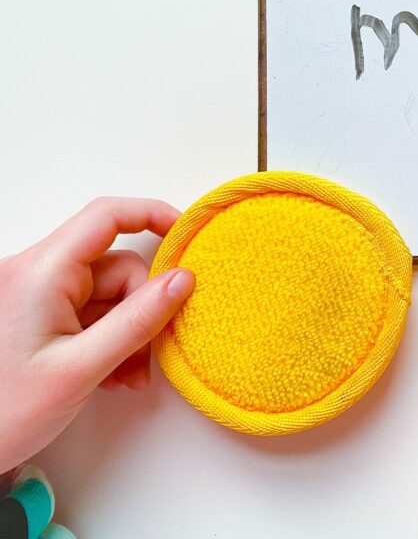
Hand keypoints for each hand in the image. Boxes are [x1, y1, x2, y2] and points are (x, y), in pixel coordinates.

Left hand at [0, 198, 193, 471]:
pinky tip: (111, 374)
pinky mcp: (39, 317)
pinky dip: (110, 339)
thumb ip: (137, 321)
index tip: (189, 236)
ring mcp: (37, 296)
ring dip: (129, 332)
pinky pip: (92, 313)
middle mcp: (37, 274)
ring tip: (126, 376)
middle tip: (148, 354)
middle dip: (143, 308)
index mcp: (41, 272)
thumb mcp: (81, 368)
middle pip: (116, 266)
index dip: (153, 215)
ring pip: (110, 294)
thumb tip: (182, 279)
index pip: (107, 216)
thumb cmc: (4, 412)